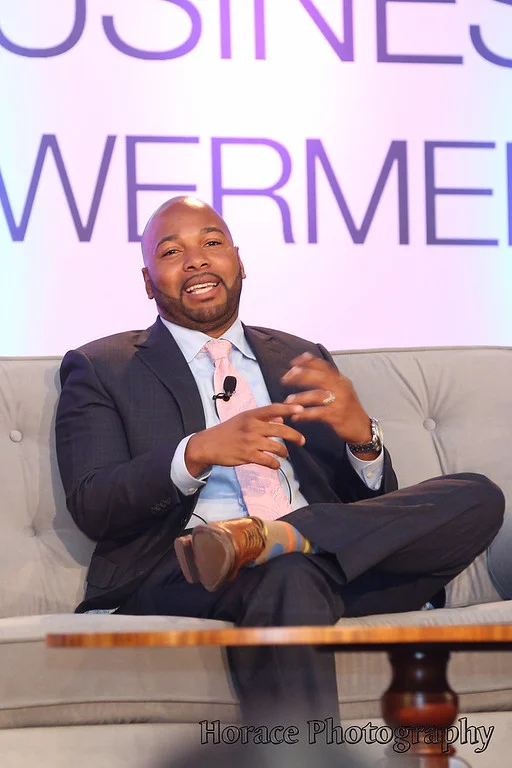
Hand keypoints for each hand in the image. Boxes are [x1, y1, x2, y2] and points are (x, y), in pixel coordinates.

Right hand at [185, 403, 305, 477]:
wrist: (208, 445)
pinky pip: (268, 461)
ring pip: (277, 447)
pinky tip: (275, 464)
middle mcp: (252, 426)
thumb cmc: (227, 431)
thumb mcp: (243, 419)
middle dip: (295, 436)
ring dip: (284, 452)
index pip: (273, 409)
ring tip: (284, 454)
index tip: (301, 408)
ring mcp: (250, 442)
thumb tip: (281, 419)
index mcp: (251, 415)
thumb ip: (262, 419)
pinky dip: (275, 464)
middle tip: (302, 441)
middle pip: (280, 430)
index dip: (288, 408)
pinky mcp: (247, 456)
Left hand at [281, 352, 374, 451]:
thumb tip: (306, 372)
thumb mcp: (341, 390)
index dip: (308, 362)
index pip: (324, 366)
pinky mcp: (337, 416)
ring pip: (317, 395)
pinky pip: (318, 413)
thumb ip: (328, 381)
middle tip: (285, 379)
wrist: (362, 428)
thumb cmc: (348, 409)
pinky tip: (296, 417)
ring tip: (287, 401)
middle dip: (300, 376)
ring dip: (300, 397)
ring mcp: (340, 402)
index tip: (293, 363)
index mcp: (341, 380)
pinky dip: (305, 414)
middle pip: (319, 377)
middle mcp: (341, 388)